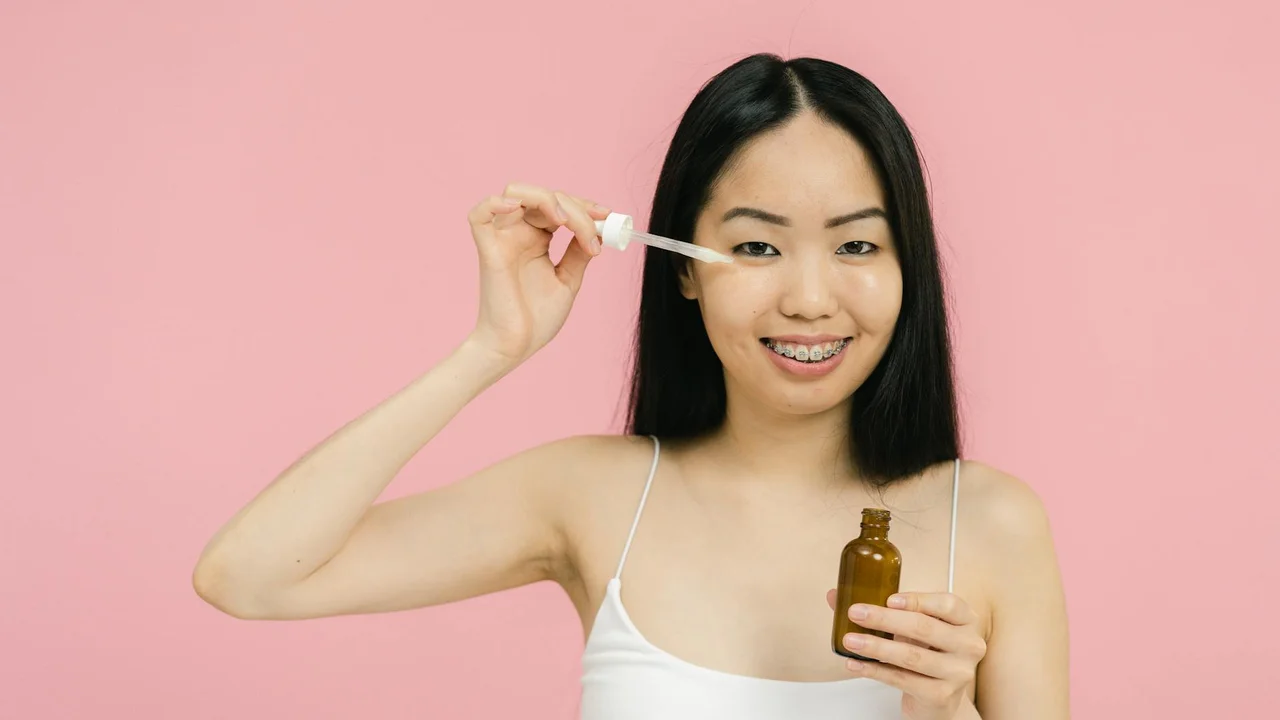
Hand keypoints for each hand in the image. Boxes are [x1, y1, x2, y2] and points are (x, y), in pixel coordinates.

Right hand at [464, 182, 610, 365]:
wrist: (516, 347)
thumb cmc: (537, 319)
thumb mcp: (568, 280)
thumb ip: (578, 254)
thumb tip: (597, 230)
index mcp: (537, 239)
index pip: (558, 206)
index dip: (583, 205)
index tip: (607, 215)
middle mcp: (518, 233)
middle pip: (544, 196)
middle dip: (575, 208)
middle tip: (594, 232)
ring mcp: (502, 239)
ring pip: (516, 192)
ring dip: (547, 199)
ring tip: (566, 223)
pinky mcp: (488, 251)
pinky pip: (479, 215)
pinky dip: (494, 203)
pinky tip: (517, 208)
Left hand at [827, 590, 985, 719]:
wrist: (938, 697)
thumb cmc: (925, 652)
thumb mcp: (912, 626)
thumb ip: (881, 608)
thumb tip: (835, 596)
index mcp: (966, 620)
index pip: (948, 604)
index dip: (917, 600)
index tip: (888, 598)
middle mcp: (969, 645)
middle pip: (924, 627)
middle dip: (885, 619)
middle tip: (856, 613)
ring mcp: (958, 672)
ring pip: (911, 656)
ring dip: (876, 647)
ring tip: (850, 640)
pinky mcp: (941, 695)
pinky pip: (902, 680)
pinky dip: (875, 671)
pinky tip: (855, 664)